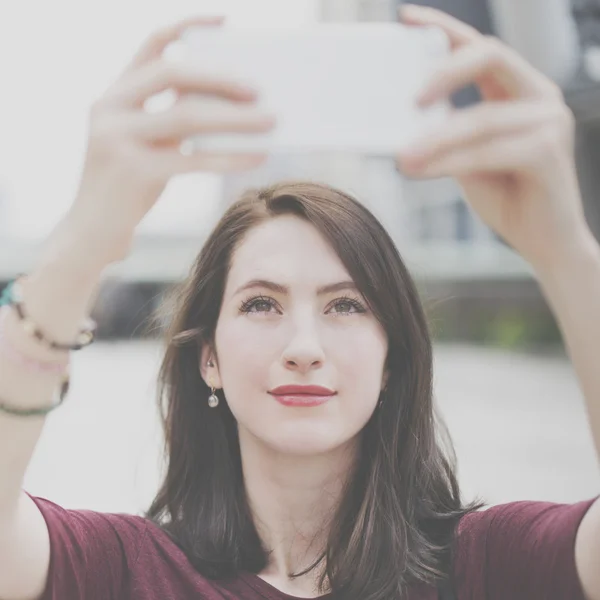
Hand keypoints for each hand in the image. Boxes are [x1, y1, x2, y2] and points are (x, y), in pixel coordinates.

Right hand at [65, 16, 275, 264]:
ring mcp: (117, 138)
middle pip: (174, 74)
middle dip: (222, 78)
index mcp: (114, 94)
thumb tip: (232, 105)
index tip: (225, 21)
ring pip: (187, 115)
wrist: (92, 231)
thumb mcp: (145, 143)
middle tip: (260, 90)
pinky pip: (194, 158)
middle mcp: (109, 107)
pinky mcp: (133, 172)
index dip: (188, 26)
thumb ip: (172, 119)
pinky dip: (230, 156)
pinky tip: (257, 156)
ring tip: (272, 121)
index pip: (152, 44)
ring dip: (236, 118)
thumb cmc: (128, 186)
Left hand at [396, 5, 592, 271]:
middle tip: (409, 99)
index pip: (479, 46)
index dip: (443, 28)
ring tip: (402, 157)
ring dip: (436, 138)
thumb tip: (403, 124)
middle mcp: (539, 95)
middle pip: (490, 55)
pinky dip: (449, 161)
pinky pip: (489, 150)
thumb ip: (446, 135)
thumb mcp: (466, 158)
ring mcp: (550, 121)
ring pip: (481, 116)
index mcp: (518, 90)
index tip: (405, 20)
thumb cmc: (506, 197)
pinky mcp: (549, 152)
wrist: (544, 243)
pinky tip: (420, 169)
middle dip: (444, 70)